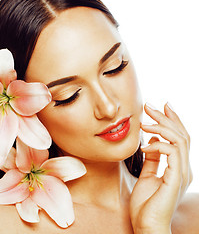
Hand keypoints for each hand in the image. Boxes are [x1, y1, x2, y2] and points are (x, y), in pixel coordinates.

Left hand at [130, 102, 191, 232]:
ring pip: (179, 140)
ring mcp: (182, 174)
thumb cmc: (146, 204)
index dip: (172, 120)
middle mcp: (183, 168)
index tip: (161, 106)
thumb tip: (153, 140)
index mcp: (178, 167)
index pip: (179, 138)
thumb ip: (153, 159)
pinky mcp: (175, 179)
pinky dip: (157, 145)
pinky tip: (144, 146)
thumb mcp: (148, 175)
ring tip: (144, 122)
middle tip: (150, 105)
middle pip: (181, 135)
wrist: (147, 226)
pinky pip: (171, 153)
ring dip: (161, 126)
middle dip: (166, 117)